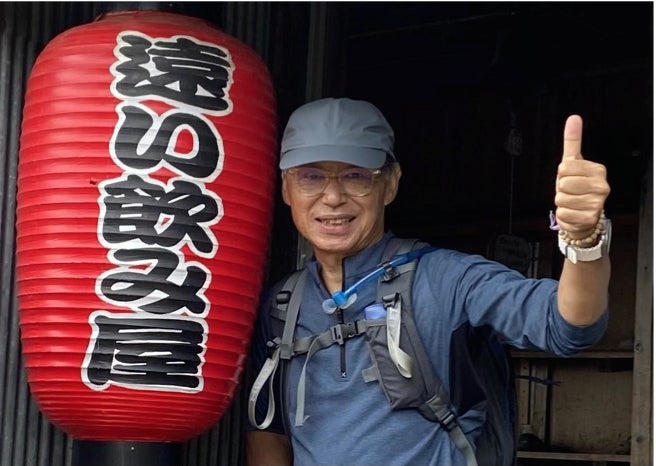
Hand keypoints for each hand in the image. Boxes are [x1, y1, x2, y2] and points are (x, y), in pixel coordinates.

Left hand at [554, 115, 609, 238]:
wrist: (583, 216)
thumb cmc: (576, 188)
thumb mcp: (573, 163)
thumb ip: (573, 141)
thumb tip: (574, 118)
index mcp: (598, 170)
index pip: (564, 167)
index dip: (562, 174)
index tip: (571, 177)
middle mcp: (602, 186)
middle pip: (563, 183)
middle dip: (561, 189)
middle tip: (571, 192)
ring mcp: (597, 203)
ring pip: (561, 198)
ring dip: (562, 202)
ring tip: (572, 202)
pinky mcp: (589, 218)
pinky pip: (563, 213)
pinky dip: (563, 214)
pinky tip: (573, 213)